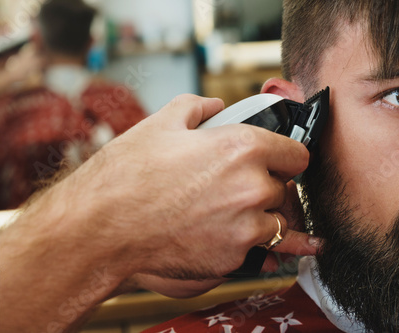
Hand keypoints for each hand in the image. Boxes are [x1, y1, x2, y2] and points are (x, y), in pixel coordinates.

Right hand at [68, 94, 313, 281]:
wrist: (100, 228)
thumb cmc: (127, 176)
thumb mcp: (162, 124)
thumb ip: (198, 107)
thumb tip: (215, 105)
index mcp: (243, 147)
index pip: (297, 155)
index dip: (285, 158)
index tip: (277, 163)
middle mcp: (253, 187)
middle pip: (284, 190)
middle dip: (265, 188)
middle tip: (236, 189)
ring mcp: (246, 227)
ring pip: (276, 223)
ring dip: (260, 219)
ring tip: (228, 215)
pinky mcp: (234, 259)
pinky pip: (258, 251)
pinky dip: (247, 246)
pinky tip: (222, 236)